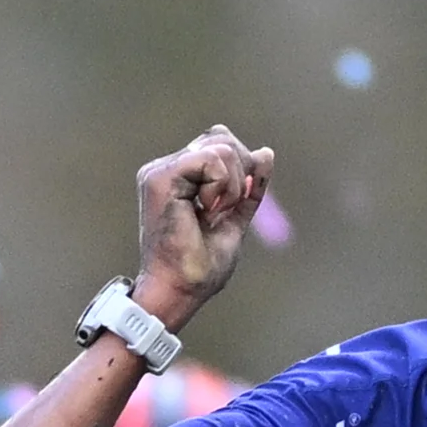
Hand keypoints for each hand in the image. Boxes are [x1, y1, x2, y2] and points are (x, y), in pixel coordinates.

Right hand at [131, 126, 274, 329]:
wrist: (181, 288)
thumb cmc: (202, 264)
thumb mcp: (236, 218)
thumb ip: (250, 188)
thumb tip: (266, 153)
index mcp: (182, 176)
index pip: (222, 143)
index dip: (242, 169)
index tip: (231, 206)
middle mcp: (168, 168)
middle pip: (223, 138)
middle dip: (241, 174)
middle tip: (223, 211)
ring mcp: (161, 170)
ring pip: (221, 147)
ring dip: (232, 188)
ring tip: (212, 214)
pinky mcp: (160, 178)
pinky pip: (211, 160)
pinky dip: (222, 187)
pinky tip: (205, 211)